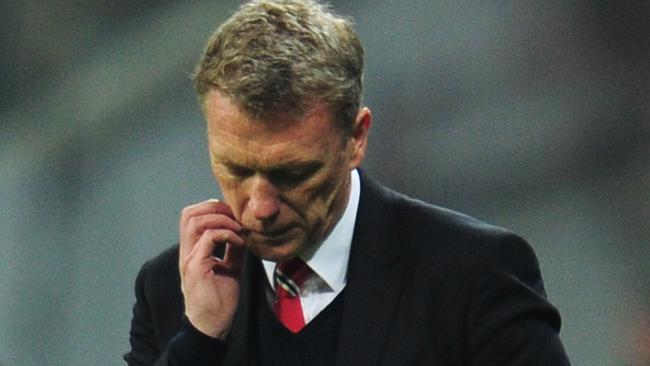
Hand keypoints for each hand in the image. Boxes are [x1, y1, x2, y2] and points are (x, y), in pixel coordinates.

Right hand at [179, 199, 245, 338]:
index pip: (191, 217)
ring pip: (195, 221)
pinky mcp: (196, 267)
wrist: (212, 326)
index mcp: (192, 251)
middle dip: (215, 207)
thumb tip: (244, 234)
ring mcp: (189, 259)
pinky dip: (227, 234)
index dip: (210, 208)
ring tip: (238, 228)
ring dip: (221, 219)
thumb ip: (233, 250)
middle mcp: (186, 252)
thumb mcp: (231, 268)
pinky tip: (239, 241)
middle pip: (189, 214)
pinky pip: (209, 237)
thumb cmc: (219, 301)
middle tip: (235, 216)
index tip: (232, 214)